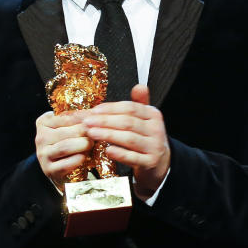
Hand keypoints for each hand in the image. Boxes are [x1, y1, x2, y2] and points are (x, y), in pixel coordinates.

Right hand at [35, 110, 92, 189]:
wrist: (61, 168)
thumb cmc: (68, 143)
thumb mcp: (69, 128)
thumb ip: (77, 120)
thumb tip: (94, 113)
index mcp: (44, 123)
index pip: (66, 117)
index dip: (84, 118)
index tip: (97, 118)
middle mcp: (40, 138)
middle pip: (67, 132)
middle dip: (85, 133)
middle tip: (97, 134)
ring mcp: (43, 154)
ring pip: (65, 147)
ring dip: (82, 145)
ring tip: (91, 144)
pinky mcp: (48, 170)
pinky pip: (65, 164)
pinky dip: (77, 159)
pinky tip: (84, 157)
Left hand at [83, 84, 169, 200]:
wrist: (160, 162)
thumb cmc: (147, 138)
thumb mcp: (146, 119)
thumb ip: (139, 103)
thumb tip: (139, 86)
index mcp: (154, 115)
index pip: (131, 108)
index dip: (111, 108)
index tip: (94, 110)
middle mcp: (156, 130)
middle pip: (128, 122)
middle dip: (105, 121)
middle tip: (87, 122)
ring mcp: (154, 146)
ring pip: (129, 139)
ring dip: (108, 135)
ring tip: (91, 133)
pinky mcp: (151, 162)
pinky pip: (133, 157)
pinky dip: (120, 154)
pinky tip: (107, 150)